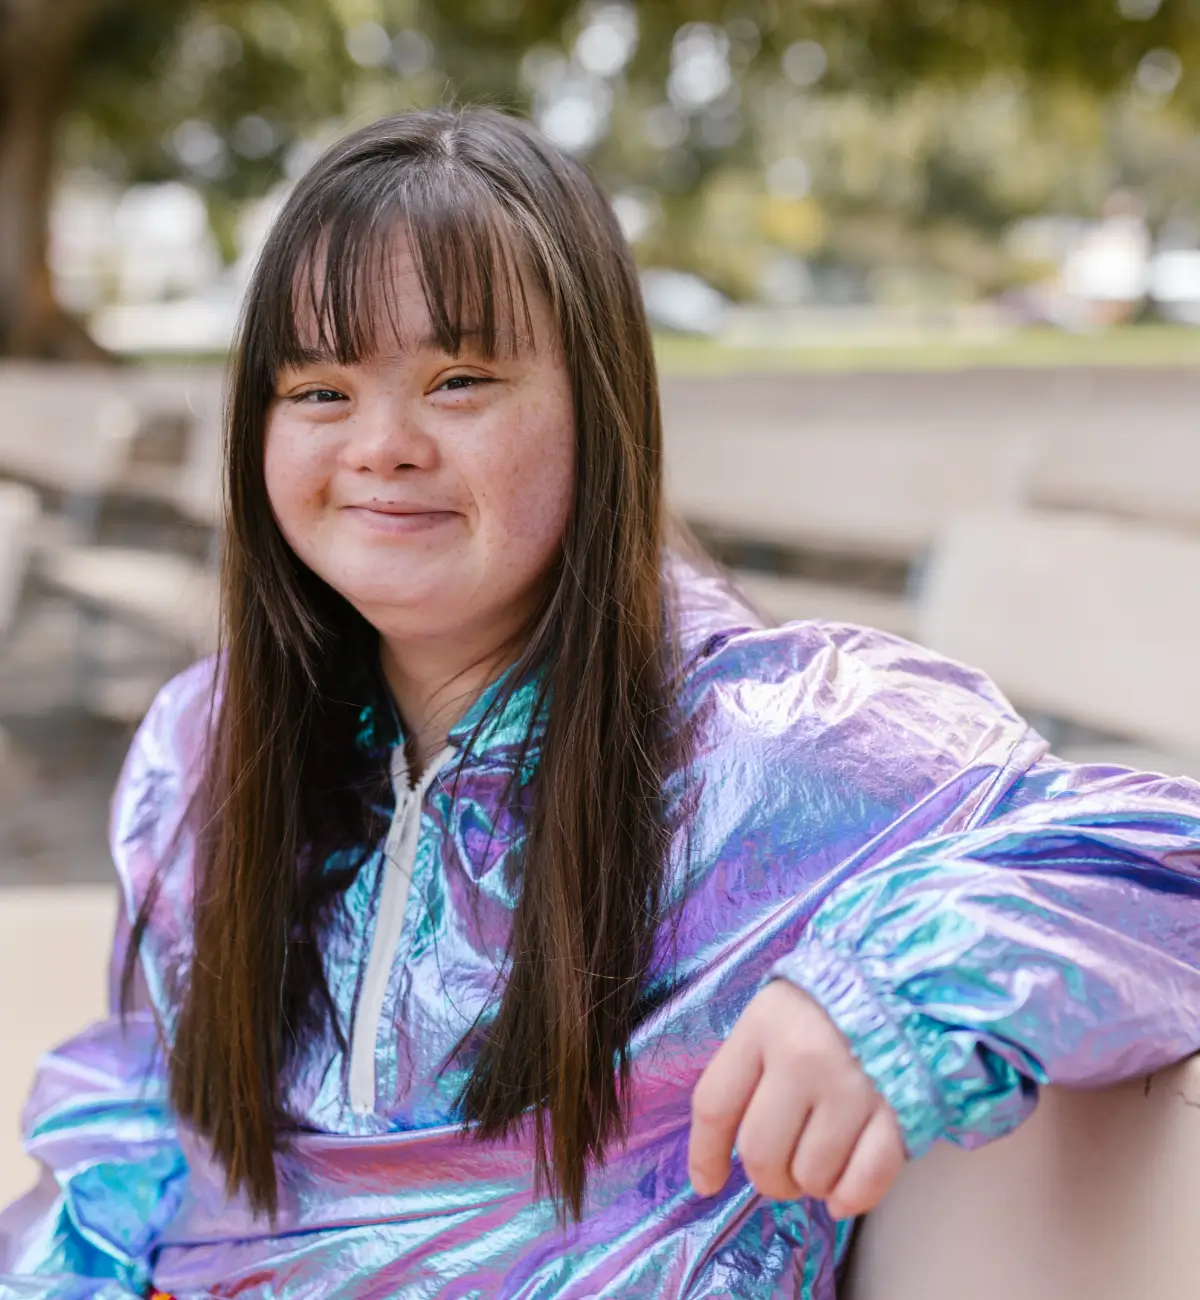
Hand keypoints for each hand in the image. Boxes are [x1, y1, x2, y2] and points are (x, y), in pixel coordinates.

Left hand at [688, 980, 905, 1217]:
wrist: (893, 988)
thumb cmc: (817, 1012)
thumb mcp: (766, 1022)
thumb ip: (740, 1078)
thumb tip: (713, 1167)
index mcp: (762, 1026)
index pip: (715, 1105)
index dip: (705, 1155)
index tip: (708, 1183)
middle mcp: (803, 1056)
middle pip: (762, 1153)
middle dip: (768, 1177)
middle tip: (781, 1169)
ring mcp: (852, 1084)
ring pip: (813, 1175)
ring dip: (812, 1183)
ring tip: (818, 1160)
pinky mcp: (897, 1108)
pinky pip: (867, 1179)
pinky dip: (853, 1197)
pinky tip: (843, 1192)